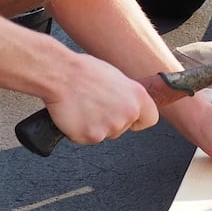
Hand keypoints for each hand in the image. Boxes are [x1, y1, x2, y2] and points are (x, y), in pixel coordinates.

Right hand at [41, 52, 158, 144]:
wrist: (61, 75)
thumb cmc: (84, 71)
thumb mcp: (115, 77)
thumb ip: (125, 95)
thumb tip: (125, 103)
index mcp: (137, 96)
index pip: (150, 118)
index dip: (139, 120)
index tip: (131, 119)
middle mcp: (128, 113)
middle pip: (123, 128)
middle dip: (110, 120)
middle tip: (94, 105)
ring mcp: (110, 127)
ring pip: (105, 134)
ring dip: (95, 125)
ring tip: (83, 106)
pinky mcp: (92, 136)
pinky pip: (87, 138)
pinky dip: (79, 130)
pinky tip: (75, 114)